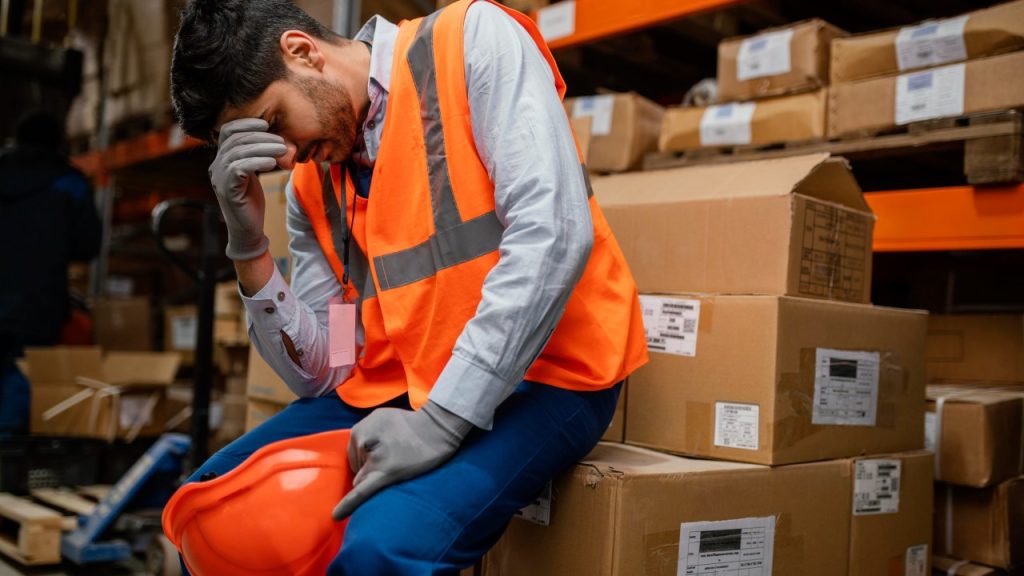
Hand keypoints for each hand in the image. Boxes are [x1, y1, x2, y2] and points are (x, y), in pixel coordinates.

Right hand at [209, 118, 286, 259]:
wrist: (248, 230)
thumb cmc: (252, 201)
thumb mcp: (253, 174)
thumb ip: (255, 156)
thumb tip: (273, 136)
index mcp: (221, 159)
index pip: (227, 132)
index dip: (245, 124)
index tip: (266, 124)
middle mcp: (216, 166)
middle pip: (236, 140)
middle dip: (261, 137)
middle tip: (282, 141)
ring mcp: (219, 178)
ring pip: (238, 152)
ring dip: (263, 148)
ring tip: (282, 150)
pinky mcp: (227, 190)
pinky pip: (239, 168)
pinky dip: (257, 162)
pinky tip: (272, 163)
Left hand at [332, 401, 473, 519]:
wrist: (437, 428)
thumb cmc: (412, 424)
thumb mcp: (382, 418)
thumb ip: (366, 433)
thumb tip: (357, 454)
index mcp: (360, 428)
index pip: (353, 453)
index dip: (366, 459)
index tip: (380, 458)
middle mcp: (363, 441)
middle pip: (356, 467)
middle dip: (367, 468)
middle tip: (392, 460)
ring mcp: (374, 457)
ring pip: (361, 480)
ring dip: (372, 478)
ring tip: (397, 464)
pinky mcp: (386, 472)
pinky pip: (363, 491)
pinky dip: (349, 504)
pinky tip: (337, 515)